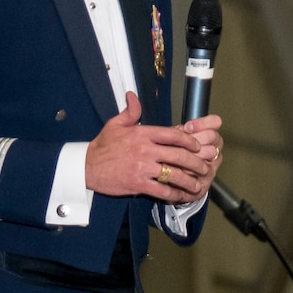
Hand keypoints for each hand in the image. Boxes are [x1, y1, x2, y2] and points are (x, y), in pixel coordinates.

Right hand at [84, 94, 221, 203]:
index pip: (173, 135)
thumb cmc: (102, 146)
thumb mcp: (115, 124)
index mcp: (143, 134)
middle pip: (179, 155)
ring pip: (174, 174)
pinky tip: (181, 196)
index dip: (190, 140)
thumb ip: (130, 111)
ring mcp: (143, 168)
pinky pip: (162, 190)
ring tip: (197, 184)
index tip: (198, 146)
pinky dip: (174, 194)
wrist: (87, 167)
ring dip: (189, 180)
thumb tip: (133, 96)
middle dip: (196, 162)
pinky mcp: (138, 184)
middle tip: (205, 166)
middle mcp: (146, 150)